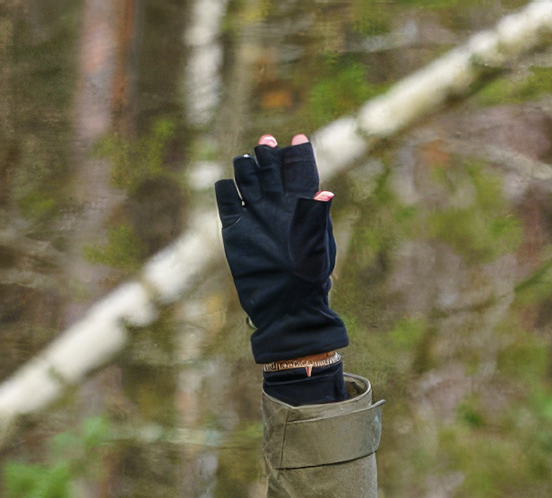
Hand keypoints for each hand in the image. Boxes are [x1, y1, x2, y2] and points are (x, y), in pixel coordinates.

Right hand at [213, 133, 346, 367]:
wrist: (286, 306)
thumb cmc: (310, 279)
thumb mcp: (318, 249)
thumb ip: (317, 218)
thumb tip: (326, 193)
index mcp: (302, 210)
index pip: (300, 175)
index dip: (300, 156)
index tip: (300, 136)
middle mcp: (278, 209)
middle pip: (271, 173)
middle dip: (270, 156)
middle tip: (267, 141)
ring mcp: (256, 218)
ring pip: (247, 182)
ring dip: (247, 169)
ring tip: (248, 159)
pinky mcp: (235, 231)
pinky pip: (227, 204)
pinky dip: (226, 192)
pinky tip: (227, 185)